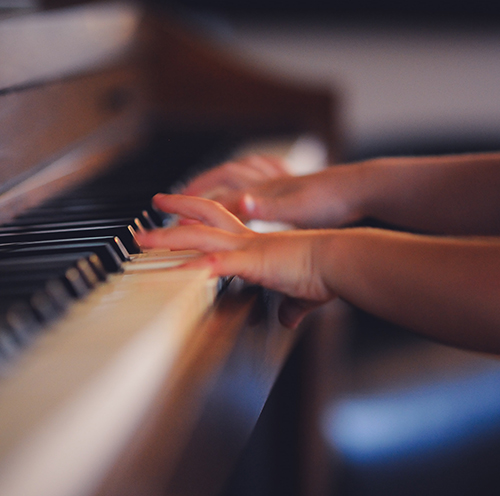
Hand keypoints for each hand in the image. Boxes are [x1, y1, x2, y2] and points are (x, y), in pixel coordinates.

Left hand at [137, 194, 336, 327]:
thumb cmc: (323, 272)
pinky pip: (213, 264)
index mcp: (256, 243)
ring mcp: (247, 248)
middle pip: (205, 215)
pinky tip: (169, 275)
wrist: (338, 261)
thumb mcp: (301, 292)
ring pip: (199, 235)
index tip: (184, 216)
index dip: (202, 217)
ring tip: (142, 236)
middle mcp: (247, 240)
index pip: (222, 223)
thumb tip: (288, 320)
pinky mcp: (252, 262)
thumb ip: (291, 306)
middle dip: (178, 207)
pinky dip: (190, 269)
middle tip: (156, 201)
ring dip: (168, 236)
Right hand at [184, 155, 364, 227]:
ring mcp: (274, 181)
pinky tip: (242, 183)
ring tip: (198, 188)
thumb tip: (241, 203)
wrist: (356, 188)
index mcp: (261, 192)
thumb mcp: (298, 209)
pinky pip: (257, 173)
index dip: (193, 213)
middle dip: (194, 190)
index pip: (217, 200)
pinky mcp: (285, 184)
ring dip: (214, 179)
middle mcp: (263, 183)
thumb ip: (267, 207)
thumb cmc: (329, 202)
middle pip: (220, 181)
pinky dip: (244, 175)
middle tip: (171, 200)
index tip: (170, 222)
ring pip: (236, 173)